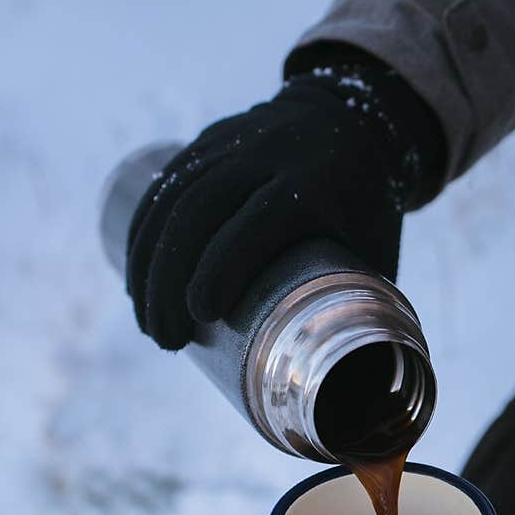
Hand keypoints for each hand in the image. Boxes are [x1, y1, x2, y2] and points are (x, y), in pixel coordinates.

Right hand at [125, 56, 442, 350]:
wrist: (356, 120)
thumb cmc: (370, 210)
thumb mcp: (379, 248)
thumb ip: (367, 313)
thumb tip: (361, 394)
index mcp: (313, 180)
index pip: (259, 219)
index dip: (223, 264)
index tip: (200, 315)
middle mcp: (266, 153)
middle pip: (200, 209)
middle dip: (171, 279)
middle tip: (167, 340)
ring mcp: (231, 142)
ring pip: (173, 198)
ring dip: (149, 266)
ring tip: (148, 325)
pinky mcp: (207, 142)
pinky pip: (163, 187)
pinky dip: (143, 236)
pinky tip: (135, 279)